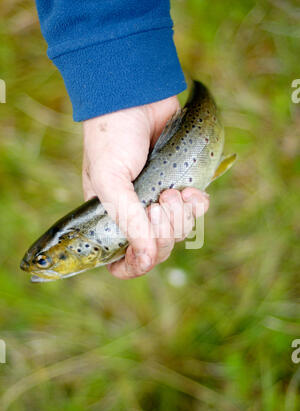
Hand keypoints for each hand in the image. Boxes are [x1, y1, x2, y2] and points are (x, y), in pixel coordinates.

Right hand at [82, 97, 208, 278]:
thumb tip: (145, 255)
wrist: (136, 97)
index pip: (122, 259)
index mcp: (111, 217)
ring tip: (173, 190)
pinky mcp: (181, 184)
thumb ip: (126, 218)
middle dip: (164, 231)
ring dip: (181, 215)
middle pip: (158, 248)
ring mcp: (159, 200)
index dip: (135, 264)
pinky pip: (197, 210)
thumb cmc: (112, 138)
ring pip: (180, 231)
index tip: (145, 255)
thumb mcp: (109, 180)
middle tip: (160, 202)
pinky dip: (198, 204)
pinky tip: (191, 189)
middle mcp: (136, 213)